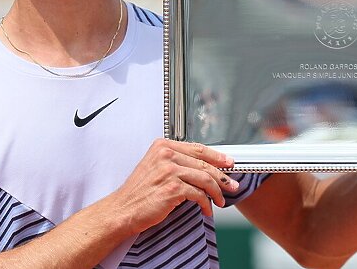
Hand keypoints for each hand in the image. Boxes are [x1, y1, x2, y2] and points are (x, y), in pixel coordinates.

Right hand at [107, 139, 239, 233]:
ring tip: (221, 200)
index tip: (228, 162)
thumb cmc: (139, 192)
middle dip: (222, 176)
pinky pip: (198, 194)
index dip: (216, 156)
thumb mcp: (155, 167)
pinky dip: (206, 203)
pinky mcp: (172, 188)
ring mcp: (169, 171)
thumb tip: (203, 166)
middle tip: (232, 184)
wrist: (124, 209)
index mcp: (162, 146)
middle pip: (204, 163)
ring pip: (205, 179)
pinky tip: (207, 209)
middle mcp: (166, 155)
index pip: (197, 148)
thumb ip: (175, 161)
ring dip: (217, 192)